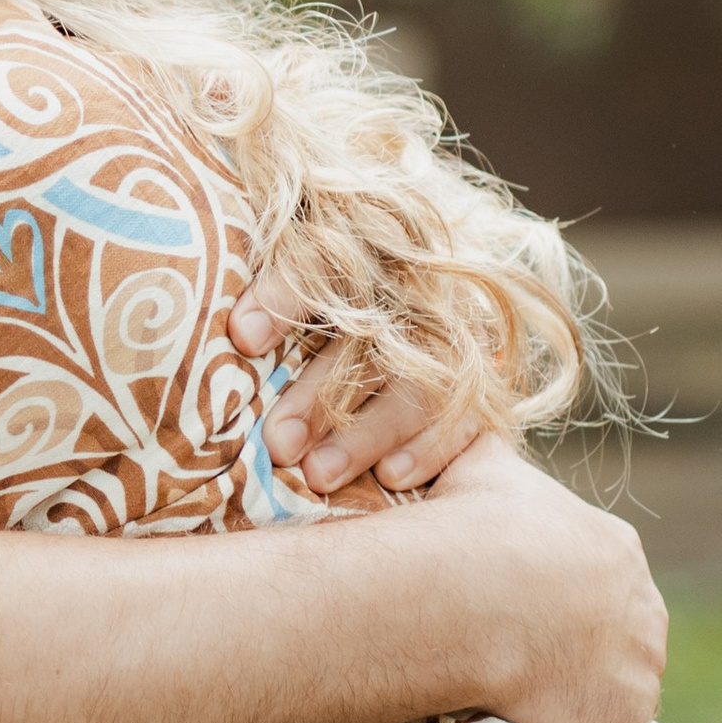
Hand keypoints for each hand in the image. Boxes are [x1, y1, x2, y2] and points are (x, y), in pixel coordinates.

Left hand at [231, 271, 482, 494]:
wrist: (419, 294)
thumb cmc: (323, 297)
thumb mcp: (298, 280)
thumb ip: (274, 293)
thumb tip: (239, 335)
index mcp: (359, 246)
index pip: (322, 259)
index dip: (284, 296)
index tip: (242, 338)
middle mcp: (412, 284)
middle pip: (367, 340)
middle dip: (318, 395)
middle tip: (278, 445)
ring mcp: (453, 328)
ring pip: (415, 382)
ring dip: (365, 434)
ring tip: (317, 475)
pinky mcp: (482, 373)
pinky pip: (467, 411)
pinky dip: (431, 446)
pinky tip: (391, 477)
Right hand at [423, 435, 674, 722]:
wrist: (468, 591)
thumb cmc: (467, 525)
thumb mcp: (479, 463)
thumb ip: (487, 452)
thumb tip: (471, 429)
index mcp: (614, 551)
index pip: (604, 581)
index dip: (566, 600)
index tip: (524, 613)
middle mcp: (642, 611)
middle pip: (624, 638)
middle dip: (587, 652)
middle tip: (524, 664)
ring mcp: (639, 673)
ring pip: (631, 692)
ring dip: (594, 702)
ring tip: (537, 711)